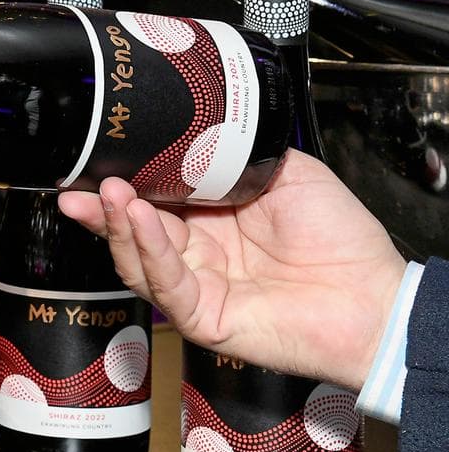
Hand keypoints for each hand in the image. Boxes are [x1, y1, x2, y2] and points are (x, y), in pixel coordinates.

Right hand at [57, 149, 405, 391]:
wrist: (372, 296)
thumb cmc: (342, 242)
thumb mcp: (286, 172)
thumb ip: (237, 155)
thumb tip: (192, 133)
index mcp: (212, 220)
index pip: (153, 200)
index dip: (125, 183)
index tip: (99, 162)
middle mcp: (198, 254)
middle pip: (133, 231)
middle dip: (102, 208)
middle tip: (79, 185)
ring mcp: (197, 287)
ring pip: (139, 259)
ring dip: (118, 225)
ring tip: (109, 194)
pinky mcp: (202, 318)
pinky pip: (165, 285)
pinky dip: (149, 251)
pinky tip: (140, 221)